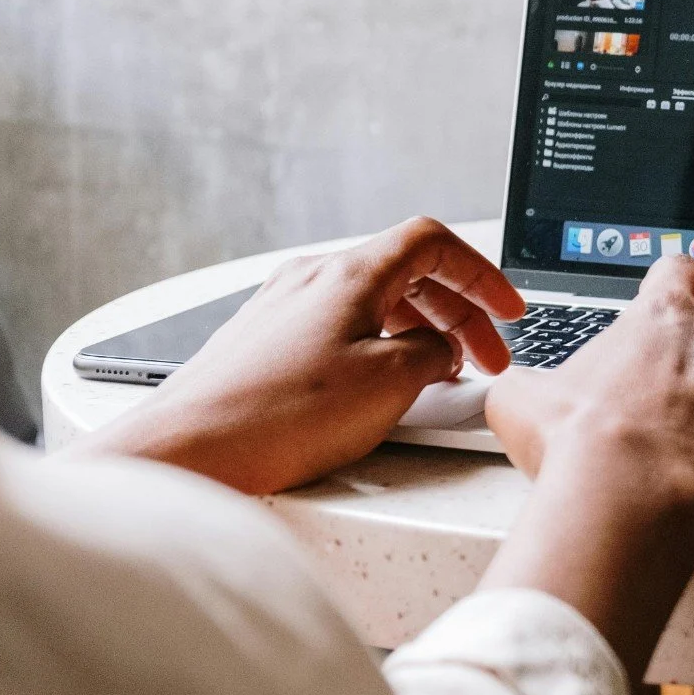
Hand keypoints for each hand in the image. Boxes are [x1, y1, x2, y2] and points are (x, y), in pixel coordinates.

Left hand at [70, 217, 524, 494]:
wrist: (188, 452)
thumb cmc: (278, 417)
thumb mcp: (390, 383)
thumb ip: (434, 355)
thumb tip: (441, 352)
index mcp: (349, 274)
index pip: (433, 242)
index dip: (481, 274)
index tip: (506, 311)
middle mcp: (312, 279)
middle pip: (408, 274)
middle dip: (458, 315)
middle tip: (485, 360)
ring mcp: (284, 310)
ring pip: (375, 304)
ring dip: (419, 335)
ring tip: (440, 380)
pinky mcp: (265, 345)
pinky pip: (342, 331)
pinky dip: (379, 350)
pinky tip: (384, 392)